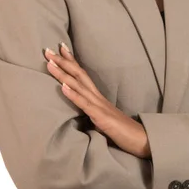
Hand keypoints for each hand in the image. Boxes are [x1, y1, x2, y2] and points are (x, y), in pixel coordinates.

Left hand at [44, 43, 151, 159]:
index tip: (59, 48)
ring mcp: (100, 106)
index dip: (71, 61)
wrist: (141, 139)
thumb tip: (80, 110)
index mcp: (97, 98)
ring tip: (50, 63)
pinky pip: (85, 104)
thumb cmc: (122, 132)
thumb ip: (92, 112)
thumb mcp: (102, 119)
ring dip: (63, 73)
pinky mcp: (101, 118)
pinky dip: (73, 94)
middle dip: (62, 61)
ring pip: (79, 85)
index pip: (82, 75)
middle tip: (47, 50)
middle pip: (78, 74)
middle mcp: (98, 97)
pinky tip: (63, 86)